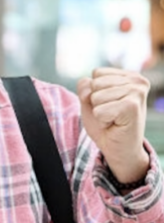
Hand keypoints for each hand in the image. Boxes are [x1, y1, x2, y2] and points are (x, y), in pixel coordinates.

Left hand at [77, 68, 150, 183]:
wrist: (118, 149)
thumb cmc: (106, 124)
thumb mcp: (90, 100)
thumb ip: (85, 87)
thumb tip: (89, 87)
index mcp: (129, 76)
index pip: (96, 73)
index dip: (95, 91)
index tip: (109, 104)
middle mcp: (137, 81)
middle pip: (95, 83)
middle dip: (96, 102)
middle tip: (111, 114)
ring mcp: (137, 92)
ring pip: (95, 96)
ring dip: (99, 111)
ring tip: (113, 118)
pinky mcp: (132, 107)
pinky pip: (98, 110)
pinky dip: (102, 120)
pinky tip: (115, 124)